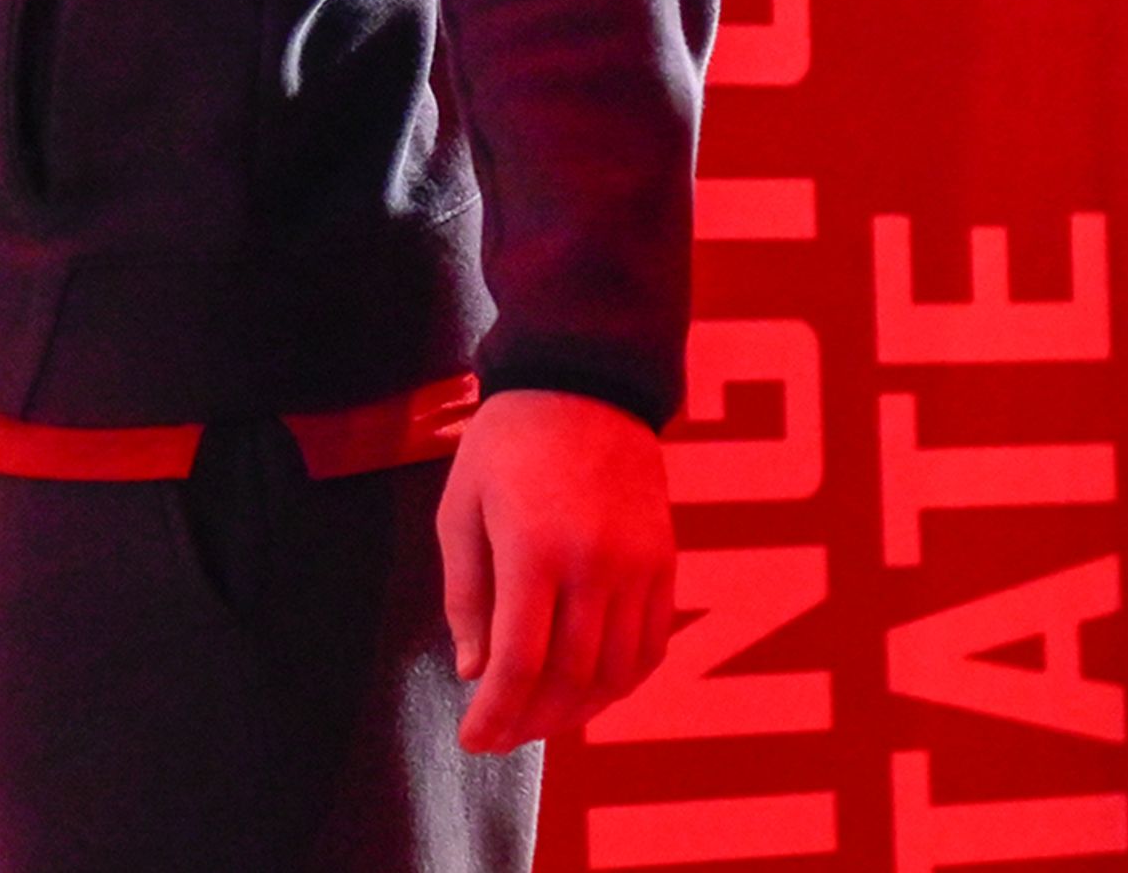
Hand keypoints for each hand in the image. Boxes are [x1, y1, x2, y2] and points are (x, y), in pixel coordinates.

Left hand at [437, 387, 674, 750]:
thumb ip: (466, 596)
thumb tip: (475, 673)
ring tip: (539, 720)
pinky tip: (590, 690)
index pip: (519, 662)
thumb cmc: (506, 445)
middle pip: (571, 677)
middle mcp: (594, 565)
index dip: (496, 713)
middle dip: (531, 721)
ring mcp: (638, 567)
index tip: (472, 742)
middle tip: (500, 737)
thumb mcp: (462, 509)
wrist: (583, 385)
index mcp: (534, 549)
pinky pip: (651, 646)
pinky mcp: (665, 564)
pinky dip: (622, 682)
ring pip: (617, 672)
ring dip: (578, 711)